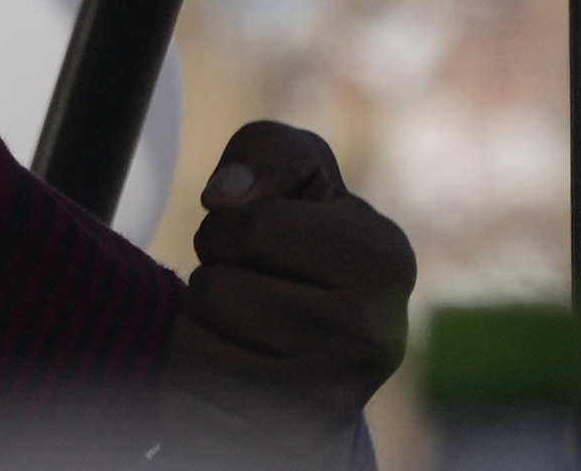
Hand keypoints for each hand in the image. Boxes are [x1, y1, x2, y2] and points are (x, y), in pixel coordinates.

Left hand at [163, 122, 414, 465]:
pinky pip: (194, 372)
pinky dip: (196, 359)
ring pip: (203, 323)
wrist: (316, 362)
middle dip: (217, 270)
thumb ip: (268, 152)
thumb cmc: (302, 250)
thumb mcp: (299, 178)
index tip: (273, 243)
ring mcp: (335, 390)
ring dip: (205, 316)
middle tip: (261, 285)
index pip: (251, 224)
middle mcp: (377, 332)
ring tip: (253, 325)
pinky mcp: (287, 429)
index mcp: (386, 256)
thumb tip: (223, 197)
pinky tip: (239, 365)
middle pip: (218, 278)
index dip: (236, 225)